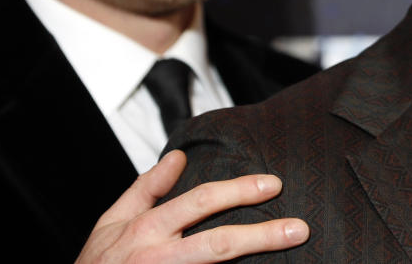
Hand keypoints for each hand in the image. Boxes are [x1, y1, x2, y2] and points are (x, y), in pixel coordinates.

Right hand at [75, 149, 308, 262]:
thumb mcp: (112, 222)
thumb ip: (146, 189)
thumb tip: (179, 157)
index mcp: (146, 230)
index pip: (200, 203)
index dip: (238, 191)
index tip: (272, 185)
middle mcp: (157, 257)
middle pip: (217, 243)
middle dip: (262, 234)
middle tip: (298, 227)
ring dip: (255, 257)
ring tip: (288, 247)